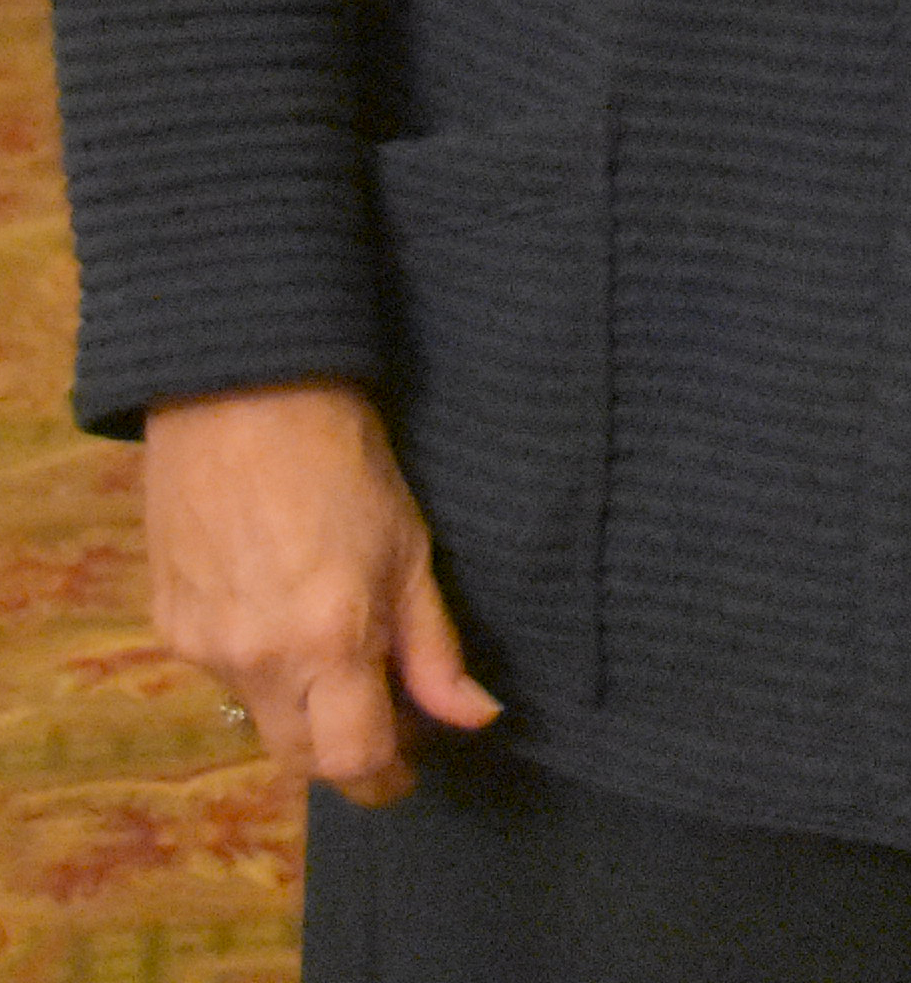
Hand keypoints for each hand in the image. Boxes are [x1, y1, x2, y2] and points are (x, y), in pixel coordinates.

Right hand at [142, 381, 500, 804]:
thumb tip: (474, 719)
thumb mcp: (412, 550)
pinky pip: (221, 674)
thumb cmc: (347, 463)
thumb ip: (435, 648)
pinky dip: (260, 665)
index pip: (350, 761)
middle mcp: (255, 661)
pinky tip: (281, 612)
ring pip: (258, 716)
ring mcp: (201, 648)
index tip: (409, 770)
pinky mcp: (166, 626)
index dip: (384, 779)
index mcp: (327, 642)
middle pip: (298, 758)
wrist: (242, 400)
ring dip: (301, 707)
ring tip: (334, 649)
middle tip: (382, 727)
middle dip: (342, 756)